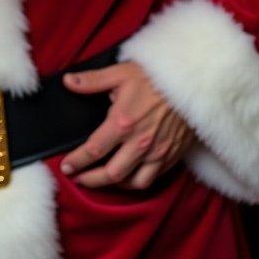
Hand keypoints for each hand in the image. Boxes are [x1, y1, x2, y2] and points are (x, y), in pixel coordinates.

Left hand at [59, 61, 194, 190]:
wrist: (192, 84)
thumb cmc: (154, 77)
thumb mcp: (119, 73)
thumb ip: (91, 81)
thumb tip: (67, 82)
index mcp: (123, 123)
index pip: (93, 150)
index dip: (77, 161)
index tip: (66, 167)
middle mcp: (140, 143)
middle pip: (112, 174)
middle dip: (92, 180)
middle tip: (79, 179)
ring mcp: (158, 152)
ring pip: (135, 183)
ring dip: (116, 185)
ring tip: (103, 180)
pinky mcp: (172, 156)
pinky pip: (154, 178)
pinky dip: (138, 181)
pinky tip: (129, 174)